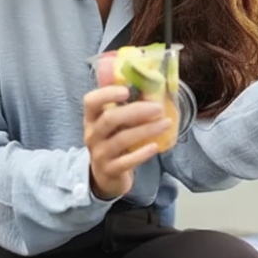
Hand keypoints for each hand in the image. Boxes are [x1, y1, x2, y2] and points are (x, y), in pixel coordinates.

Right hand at [82, 85, 169, 200]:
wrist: (106, 174)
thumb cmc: (115, 139)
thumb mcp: (116, 122)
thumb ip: (127, 103)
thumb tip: (152, 83)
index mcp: (92, 118)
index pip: (91, 101)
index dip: (106, 94)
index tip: (127, 90)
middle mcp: (92, 134)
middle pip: (109, 119)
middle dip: (136, 111)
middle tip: (159, 107)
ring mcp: (99, 154)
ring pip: (121, 140)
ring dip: (146, 130)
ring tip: (166, 123)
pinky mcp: (110, 170)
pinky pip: (126, 162)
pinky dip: (141, 154)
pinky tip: (155, 146)